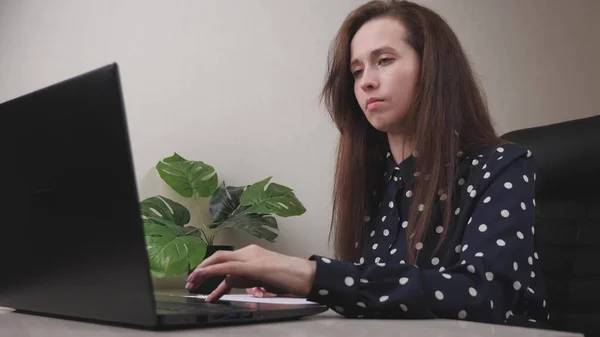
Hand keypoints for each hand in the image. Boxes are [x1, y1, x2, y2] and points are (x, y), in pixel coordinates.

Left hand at [186, 244, 316, 301]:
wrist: (306, 276)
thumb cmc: (290, 279)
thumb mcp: (264, 280)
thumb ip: (249, 280)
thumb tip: (236, 285)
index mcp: (253, 255)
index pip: (227, 260)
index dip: (210, 269)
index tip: (200, 281)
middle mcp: (250, 252)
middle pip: (219, 256)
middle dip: (202, 268)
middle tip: (191, 281)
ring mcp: (252, 257)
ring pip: (220, 259)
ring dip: (203, 270)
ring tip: (192, 282)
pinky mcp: (254, 266)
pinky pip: (228, 266)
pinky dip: (213, 271)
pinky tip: (204, 277)